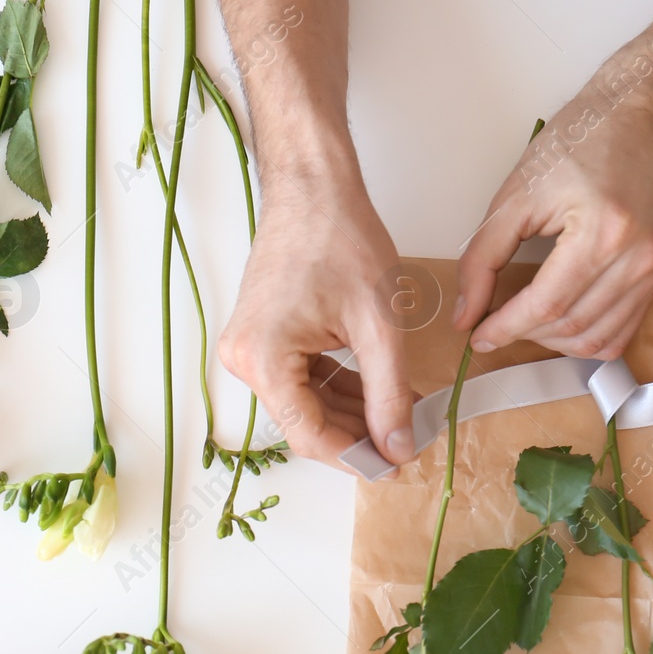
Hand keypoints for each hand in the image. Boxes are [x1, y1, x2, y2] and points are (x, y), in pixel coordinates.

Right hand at [218, 169, 416, 469]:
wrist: (313, 188)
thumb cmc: (339, 238)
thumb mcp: (378, 324)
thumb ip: (388, 393)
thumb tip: (398, 447)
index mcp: (263, 360)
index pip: (309, 436)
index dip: (356, 457)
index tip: (397, 465)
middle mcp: (244, 360)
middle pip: (304, 424)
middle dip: (358, 437)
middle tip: (408, 443)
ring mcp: (249, 349)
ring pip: (304, 404)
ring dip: (351, 414)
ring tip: (402, 417)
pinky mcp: (261, 338)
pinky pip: (300, 380)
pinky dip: (337, 389)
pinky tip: (377, 393)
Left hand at [453, 97, 652, 359]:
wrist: (642, 117)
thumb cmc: (582, 142)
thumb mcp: (516, 193)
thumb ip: (483, 257)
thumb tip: (466, 312)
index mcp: (602, 231)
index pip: (547, 305)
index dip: (506, 328)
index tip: (478, 337)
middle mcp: (636, 255)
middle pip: (571, 326)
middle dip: (524, 334)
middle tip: (494, 324)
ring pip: (597, 338)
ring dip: (552, 342)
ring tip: (524, 322)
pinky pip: (622, 332)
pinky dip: (585, 339)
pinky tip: (558, 324)